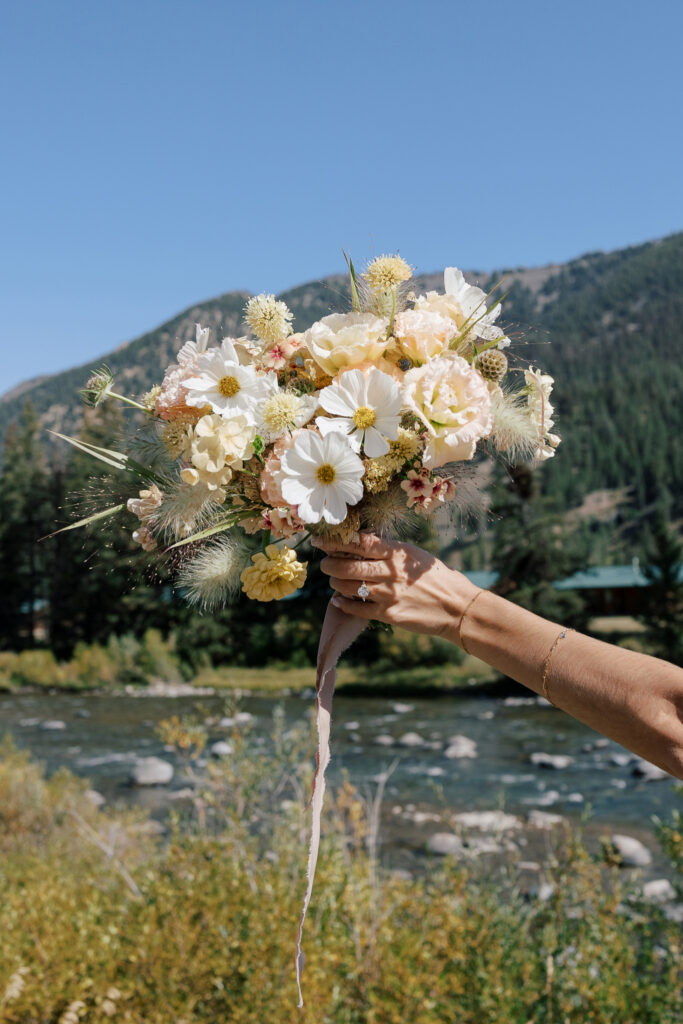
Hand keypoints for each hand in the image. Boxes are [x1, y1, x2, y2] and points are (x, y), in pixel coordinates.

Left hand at [312, 532, 479, 640]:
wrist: (455, 606)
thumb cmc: (434, 577)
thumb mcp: (414, 555)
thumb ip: (388, 549)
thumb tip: (360, 542)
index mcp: (397, 553)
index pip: (359, 543)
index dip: (335, 541)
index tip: (321, 541)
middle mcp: (390, 572)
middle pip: (347, 566)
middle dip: (330, 564)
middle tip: (325, 564)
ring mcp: (388, 594)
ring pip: (348, 587)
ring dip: (335, 583)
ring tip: (335, 581)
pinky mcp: (388, 614)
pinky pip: (356, 608)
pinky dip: (343, 604)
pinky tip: (338, 600)